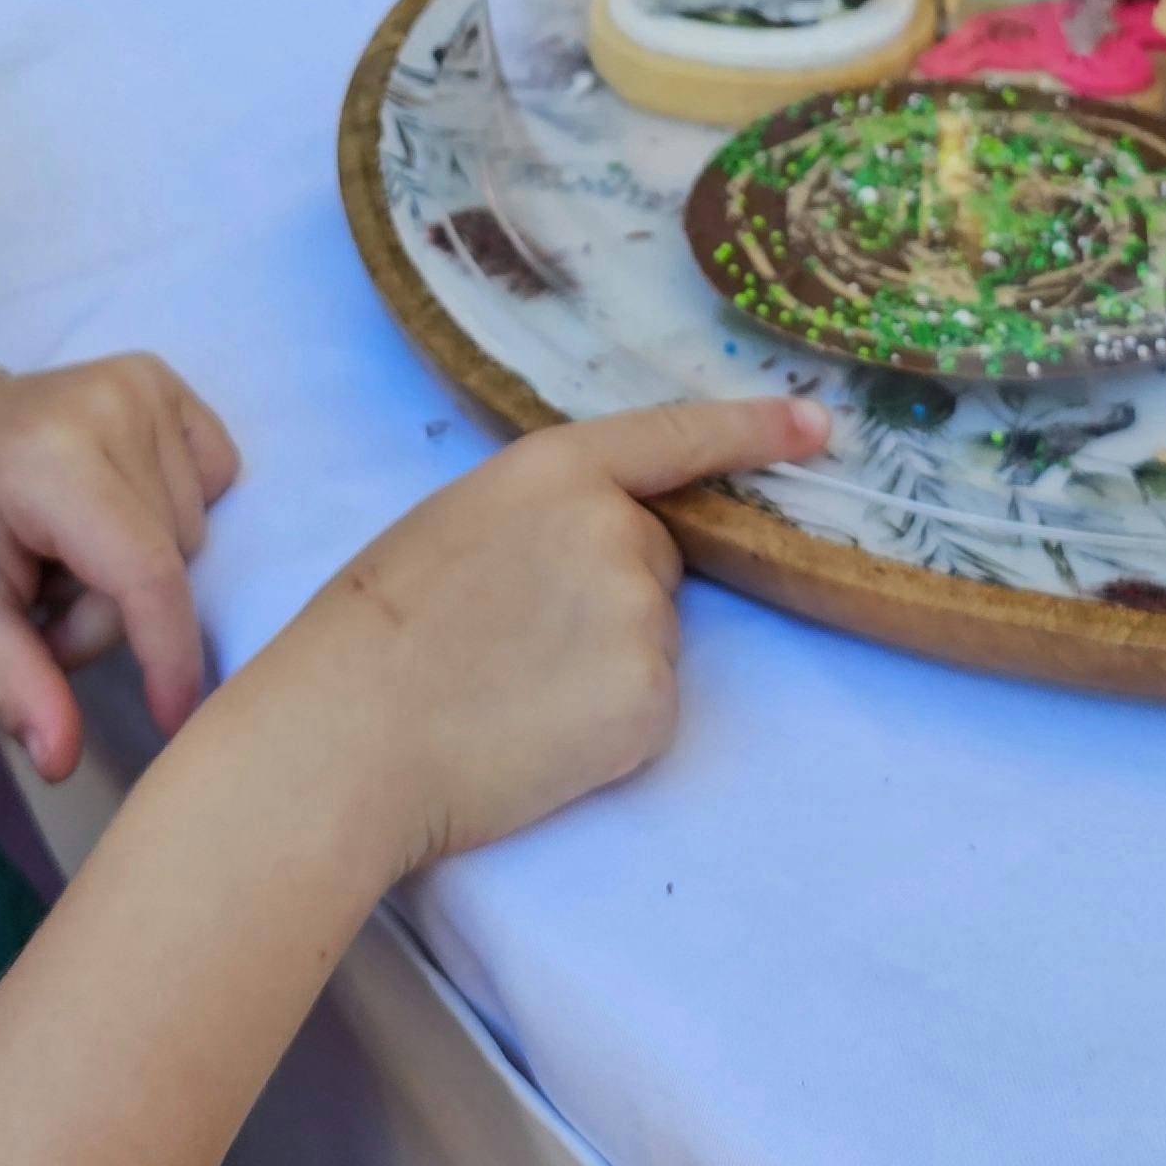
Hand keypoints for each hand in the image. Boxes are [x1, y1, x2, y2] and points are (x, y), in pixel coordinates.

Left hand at [0, 353, 240, 783]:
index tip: (173, 720)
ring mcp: (139, 381)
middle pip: (166, 561)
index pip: (145, 572)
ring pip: (190, 530)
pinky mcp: (156, 377)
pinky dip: (165, 515)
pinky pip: (211, 475)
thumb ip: (15, 684)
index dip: (167, 654)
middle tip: (36, 605)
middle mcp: (111, 403)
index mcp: (51, 457)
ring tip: (56, 558)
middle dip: (110, 613)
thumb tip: (62, 764)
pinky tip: (103, 514)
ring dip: (131, 572)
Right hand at [227, 394, 824, 881]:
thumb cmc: (375, 635)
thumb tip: (610, 533)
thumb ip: (546, 513)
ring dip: (603, 663)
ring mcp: (642, 618)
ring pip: (652, 637)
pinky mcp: (650, 702)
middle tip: (508, 639)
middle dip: (607, 593)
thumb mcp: (457, 523)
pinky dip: (606, 726)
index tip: (818, 424)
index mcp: (558, 467)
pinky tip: (535, 733)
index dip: (754, 428)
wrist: (347, 740)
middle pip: (657, 558)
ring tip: (507, 689)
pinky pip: (647, 706)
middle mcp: (618, 530)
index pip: (678, 438)